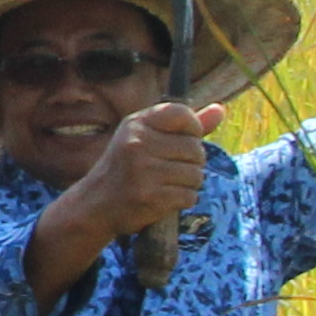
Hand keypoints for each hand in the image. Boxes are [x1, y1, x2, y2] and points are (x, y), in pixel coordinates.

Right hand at [47, 100, 224, 241]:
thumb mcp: (146, 138)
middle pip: (195, 148)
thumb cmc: (126, 167)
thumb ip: (183, 126)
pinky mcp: (150, 197)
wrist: (95, 204)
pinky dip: (183, 200)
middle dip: (191, 162)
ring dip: (189, 183)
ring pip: (196, 174)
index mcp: (136, 124)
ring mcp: (143, 171)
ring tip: (168, 185)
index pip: (182, 114)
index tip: (183, 140)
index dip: (193, 129)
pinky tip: (165, 199)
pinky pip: (189, 196)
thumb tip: (220, 110)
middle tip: (171, 169)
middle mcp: (137, 144)